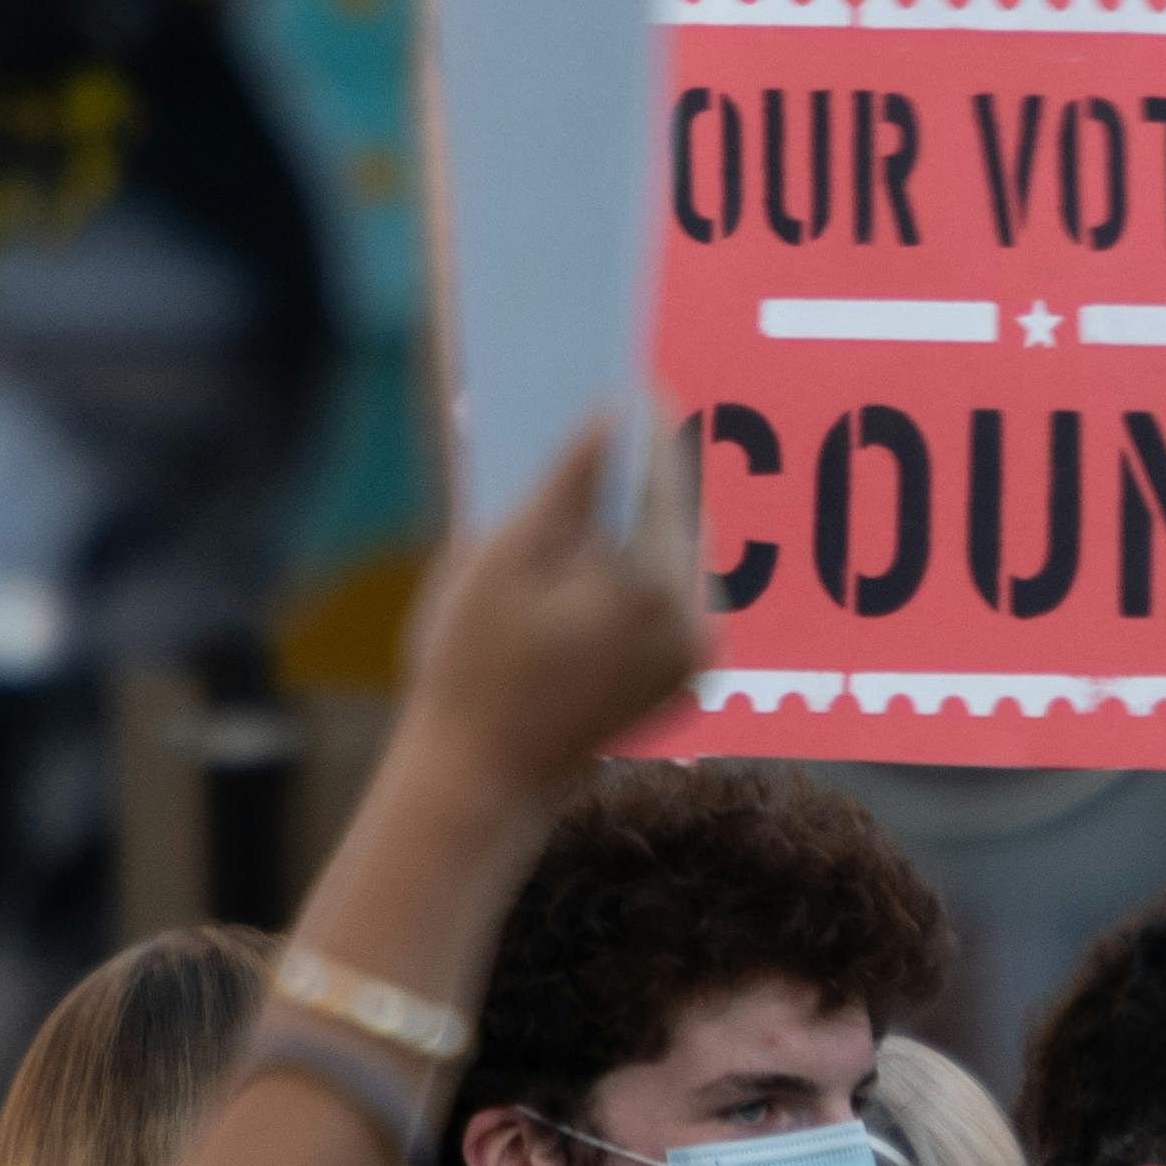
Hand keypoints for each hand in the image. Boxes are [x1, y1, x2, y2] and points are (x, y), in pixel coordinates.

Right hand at [401, 416, 710, 810]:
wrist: (478, 787)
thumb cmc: (468, 672)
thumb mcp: (499, 561)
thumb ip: (564, 483)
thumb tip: (611, 414)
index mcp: (652, 589)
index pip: (663, 477)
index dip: (643, 423)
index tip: (628, 378)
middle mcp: (694, 623)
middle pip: (680, 514)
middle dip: (642, 470)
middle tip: (604, 421)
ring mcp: (697, 658)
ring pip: (679, 556)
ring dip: (643, 519)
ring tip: (593, 480)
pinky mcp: (687, 680)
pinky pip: (674, 599)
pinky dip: (643, 569)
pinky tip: (593, 551)